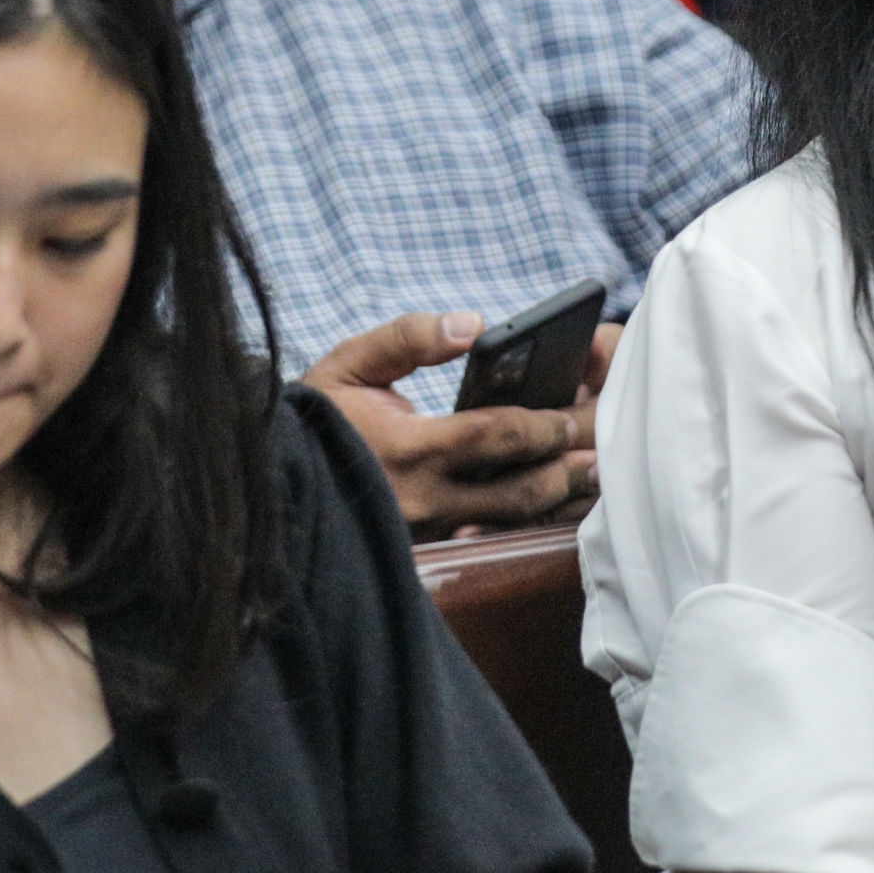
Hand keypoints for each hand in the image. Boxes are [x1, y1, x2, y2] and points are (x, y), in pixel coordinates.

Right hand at [302, 312, 595, 536]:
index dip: (544, 424)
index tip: (572, 413)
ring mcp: (424, 531)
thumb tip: (473, 326)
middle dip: (566, 465)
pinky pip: (488, 535)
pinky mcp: (423, 547)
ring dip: (555, 497)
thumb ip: (409, 337)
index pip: (497, 436)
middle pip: (519, 489)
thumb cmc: (313, 416)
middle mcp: (422, 499)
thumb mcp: (349, 363)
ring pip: (509, 520)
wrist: (269, 482)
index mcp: (407, 448)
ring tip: (590, 474)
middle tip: (604, 447)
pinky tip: (550, 500)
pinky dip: (524, 517)